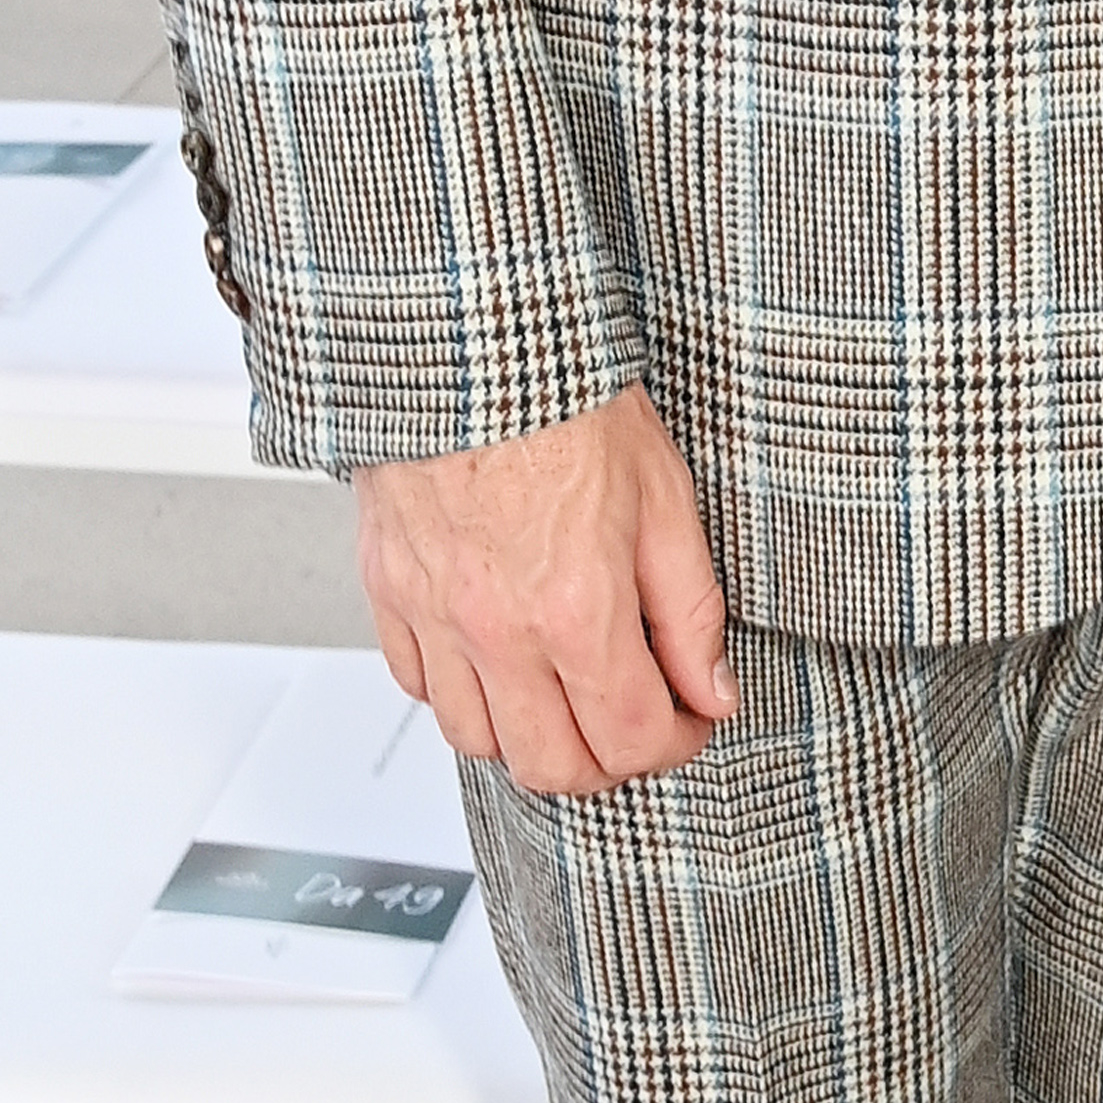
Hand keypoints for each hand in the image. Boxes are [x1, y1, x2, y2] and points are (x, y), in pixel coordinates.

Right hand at [353, 382, 738, 797]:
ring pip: (478, 743)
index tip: (690, 719)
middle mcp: (498, 632)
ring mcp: (435, 618)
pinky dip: (460, 693)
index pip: (630, 741)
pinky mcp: (390, 593)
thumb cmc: (567, 395)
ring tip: (567, 695)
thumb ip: (691, 608)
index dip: (675, 743)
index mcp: (577, 611)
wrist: (471, 334)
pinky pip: (418, 687)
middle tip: (635, 720)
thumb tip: (713, 689)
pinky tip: (496, 659)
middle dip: (607, 762)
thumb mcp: (665, 493)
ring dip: (530, 738)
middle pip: (551, 767)